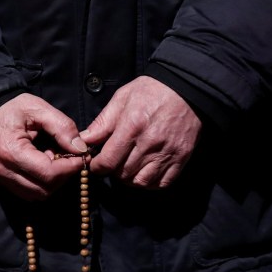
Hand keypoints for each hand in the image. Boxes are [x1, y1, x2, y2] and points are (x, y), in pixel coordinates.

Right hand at [0, 94, 87, 200]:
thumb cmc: (11, 109)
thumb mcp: (38, 108)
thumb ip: (62, 127)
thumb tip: (80, 148)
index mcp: (12, 152)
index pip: (49, 173)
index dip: (70, 167)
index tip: (82, 156)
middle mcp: (4, 171)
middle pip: (44, 189)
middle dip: (63, 176)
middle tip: (70, 157)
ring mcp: (1, 178)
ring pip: (37, 195)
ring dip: (53, 182)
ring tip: (54, 160)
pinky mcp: (2, 181)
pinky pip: (28, 192)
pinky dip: (41, 184)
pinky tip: (43, 165)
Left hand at [79, 76, 201, 188]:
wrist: (186, 88)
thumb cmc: (152, 91)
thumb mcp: (122, 98)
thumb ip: (103, 122)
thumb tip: (85, 140)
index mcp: (132, 126)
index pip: (108, 161)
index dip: (98, 167)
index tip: (96, 164)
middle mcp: (150, 143)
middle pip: (123, 174)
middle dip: (113, 172)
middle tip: (112, 163)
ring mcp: (167, 152)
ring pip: (141, 182)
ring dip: (130, 179)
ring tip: (128, 168)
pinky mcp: (181, 157)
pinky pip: (162, 183)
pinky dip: (150, 183)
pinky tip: (145, 172)